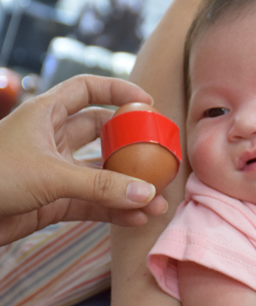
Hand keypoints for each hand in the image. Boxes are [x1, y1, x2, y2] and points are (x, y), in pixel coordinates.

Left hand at [0, 75, 167, 245]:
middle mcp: (54, 139)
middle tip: (159, 154)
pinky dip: (114, 209)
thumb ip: (101, 185)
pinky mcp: (55, 200)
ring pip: (101, 173)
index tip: (148, 103)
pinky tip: (136, 217)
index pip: (88, 89)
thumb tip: (147, 193)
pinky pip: (93, 201)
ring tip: (157, 199)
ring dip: (127, 186)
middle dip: (130, 144)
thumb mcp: (51, 175)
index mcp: (47, 114)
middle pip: (102, 133)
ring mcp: (56, 170)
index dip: (118, 90)